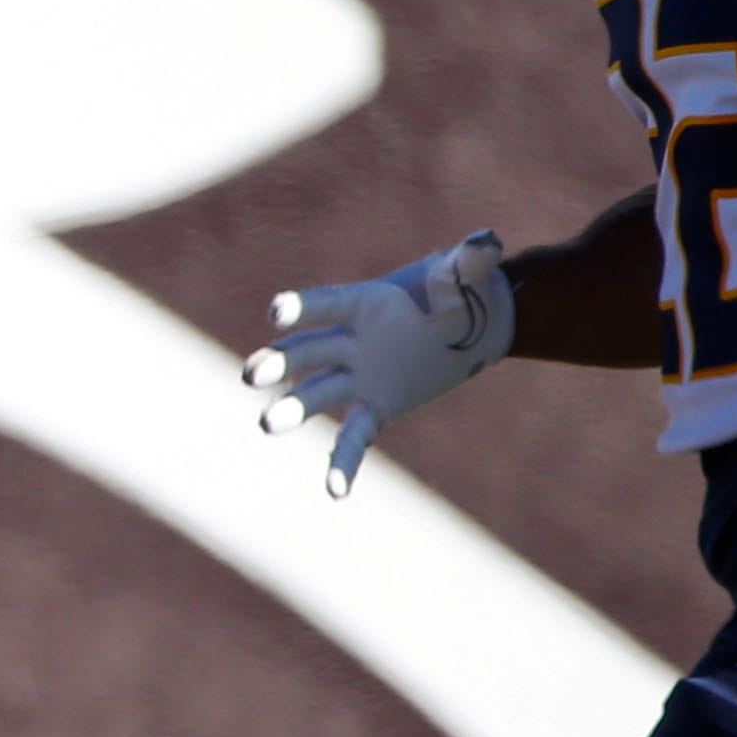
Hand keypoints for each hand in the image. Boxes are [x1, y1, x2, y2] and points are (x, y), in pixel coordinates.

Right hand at [245, 230, 514, 499]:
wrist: (470, 326)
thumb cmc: (461, 292)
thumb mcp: (467, 276)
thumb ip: (470, 262)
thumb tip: (487, 243)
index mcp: (365, 304)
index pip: (326, 305)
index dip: (301, 308)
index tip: (276, 312)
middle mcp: (349, 341)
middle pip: (305, 353)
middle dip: (277, 363)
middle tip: (250, 375)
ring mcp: (356, 376)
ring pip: (314, 394)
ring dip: (289, 409)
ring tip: (265, 424)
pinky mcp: (372, 406)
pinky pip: (352, 436)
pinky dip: (343, 462)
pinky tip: (335, 492)